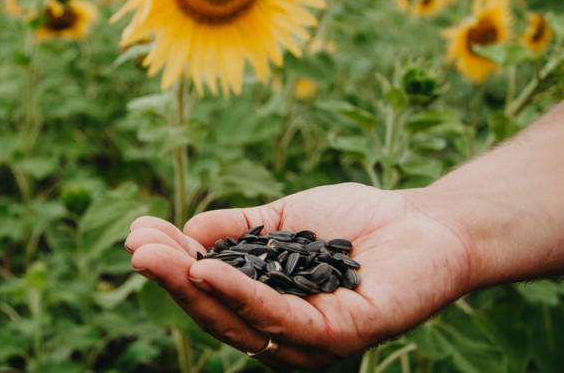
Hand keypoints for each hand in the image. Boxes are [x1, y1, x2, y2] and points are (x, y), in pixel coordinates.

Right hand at [125, 183, 473, 370]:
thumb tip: (185, 231)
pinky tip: (210, 269)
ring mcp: (310, 341)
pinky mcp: (340, 338)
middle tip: (136, 245)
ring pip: (239, 322)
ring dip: (194, 288)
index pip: (209, 293)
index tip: (139, 232)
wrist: (427, 221)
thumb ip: (236, 229)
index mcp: (266, 307)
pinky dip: (241, 296)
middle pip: (216, 312)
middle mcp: (283, 332)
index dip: (172, 266)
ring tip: (157, 254)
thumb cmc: (354, 222)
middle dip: (172, 279)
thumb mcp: (280, 222)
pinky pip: (281, 320)